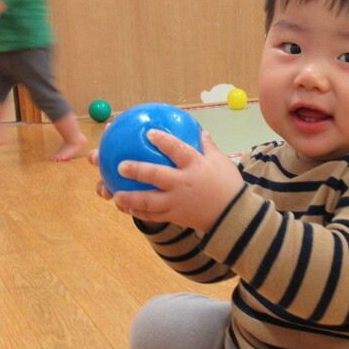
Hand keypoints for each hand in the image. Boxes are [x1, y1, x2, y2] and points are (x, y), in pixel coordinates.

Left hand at [95, 130, 241, 233]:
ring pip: (149, 201)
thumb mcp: (221, 162)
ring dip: (131, 198)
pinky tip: (128, 209)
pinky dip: (139, 213)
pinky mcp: (175, 216)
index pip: (178, 150)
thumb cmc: (228, 186)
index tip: (149, 133)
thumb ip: (209, 147)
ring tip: (116, 195)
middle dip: (137, 170)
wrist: (233, 216)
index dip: (163, 141)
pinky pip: (154, 216)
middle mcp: (183, 184)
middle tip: (120, 166)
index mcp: (195, 166)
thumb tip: (201, 132)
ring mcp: (177, 202)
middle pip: (155, 176)